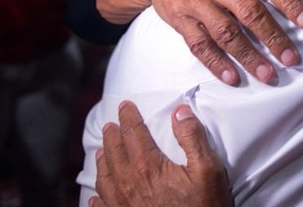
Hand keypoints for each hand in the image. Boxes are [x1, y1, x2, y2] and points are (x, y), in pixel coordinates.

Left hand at [91, 100, 230, 206]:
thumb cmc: (204, 205)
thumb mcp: (208, 169)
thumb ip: (192, 137)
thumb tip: (179, 111)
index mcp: (148, 166)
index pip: (133, 133)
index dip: (128, 117)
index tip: (125, 105)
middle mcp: (129, 184)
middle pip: (114, 153)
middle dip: (112, 135)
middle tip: (110, 124)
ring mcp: (123, 205)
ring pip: (104, 178)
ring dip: (102, 161)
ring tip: (101, 151)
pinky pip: (103, 206)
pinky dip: (97, 197)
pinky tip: (95, 196)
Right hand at [97, 0, 302, 84]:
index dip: (290, 3)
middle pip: (250, 13)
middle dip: (273, 37)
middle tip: (292, 58)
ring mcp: (197, 2)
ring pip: (226, 33)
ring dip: (248, 56)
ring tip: (268, 74)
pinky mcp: (180, 20)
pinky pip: (199, 44)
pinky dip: (216, 62)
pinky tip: (232, 77)